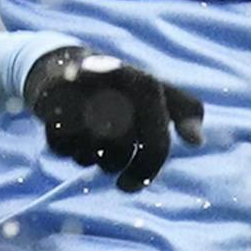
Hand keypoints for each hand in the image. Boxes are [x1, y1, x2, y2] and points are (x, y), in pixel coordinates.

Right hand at [23, 43, 204, 190]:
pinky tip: (72, 136)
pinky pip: (64, 148)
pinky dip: (69, 151)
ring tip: (94, 142)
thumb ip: (186, 111)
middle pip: (122, 152)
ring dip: (95, 159)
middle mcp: (114, 87)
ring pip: (93, 153)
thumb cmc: (119, 90)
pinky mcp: (53, 104)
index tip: (134, 184)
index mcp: (144, 83)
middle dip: (122, 168)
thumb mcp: (157, 93)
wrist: (63, 66)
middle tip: (124, 180)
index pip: (155, 139)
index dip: (151, 165)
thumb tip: (198, 141)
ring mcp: (83, 95)